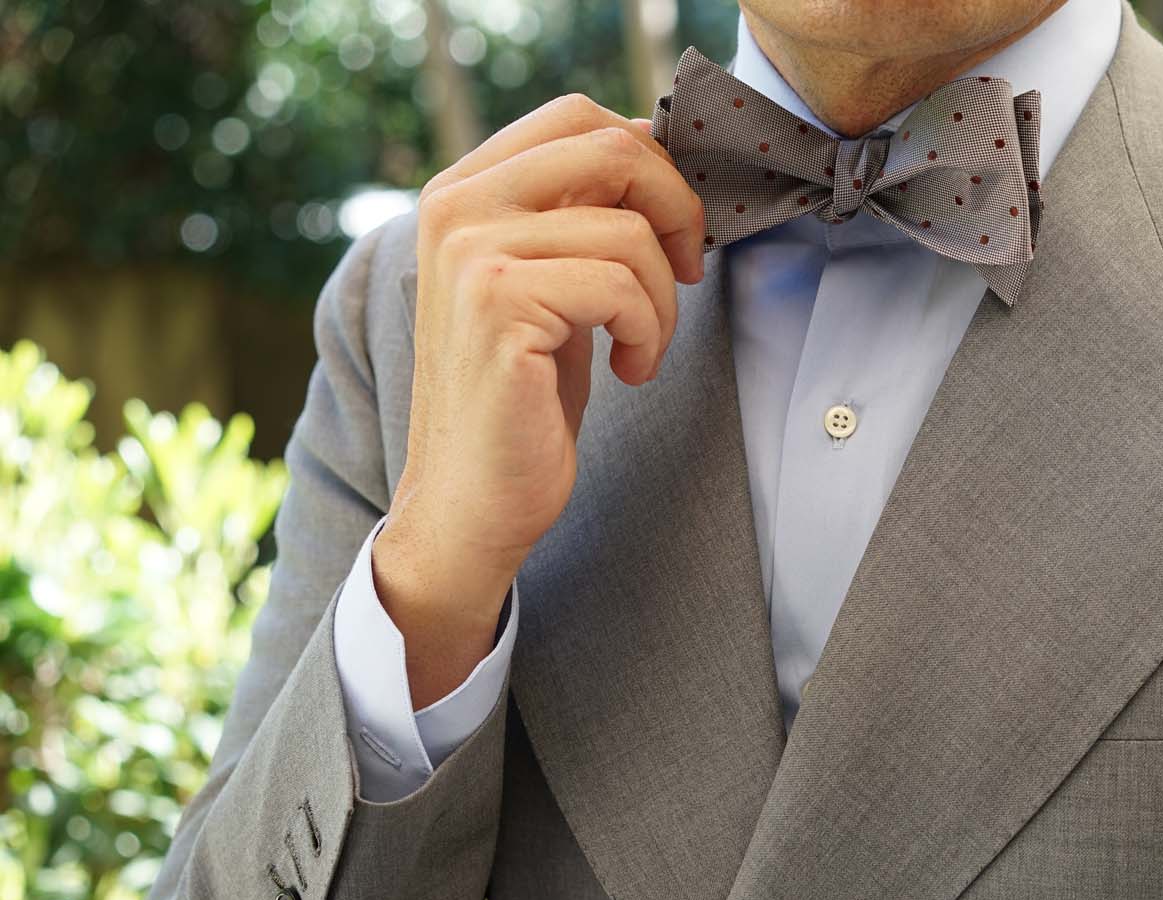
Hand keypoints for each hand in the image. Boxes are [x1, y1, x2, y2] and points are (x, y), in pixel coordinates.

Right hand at [373, 96, 706, 706]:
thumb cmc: (524, 397)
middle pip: (609, 147)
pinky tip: (628, 372)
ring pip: (629, 232)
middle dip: (677, 210)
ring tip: (641, 348)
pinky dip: (649, 335)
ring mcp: (471, 254)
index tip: (675, 228)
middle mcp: (455, 207)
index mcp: (463, 189)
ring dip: (663, 300)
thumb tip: (658, 152)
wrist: (473, 500)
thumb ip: (580, 214)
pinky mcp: (499, 306)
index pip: (577, 117)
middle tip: (687, 273)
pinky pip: (623, 286)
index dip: (652, 164)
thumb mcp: (551, 283)